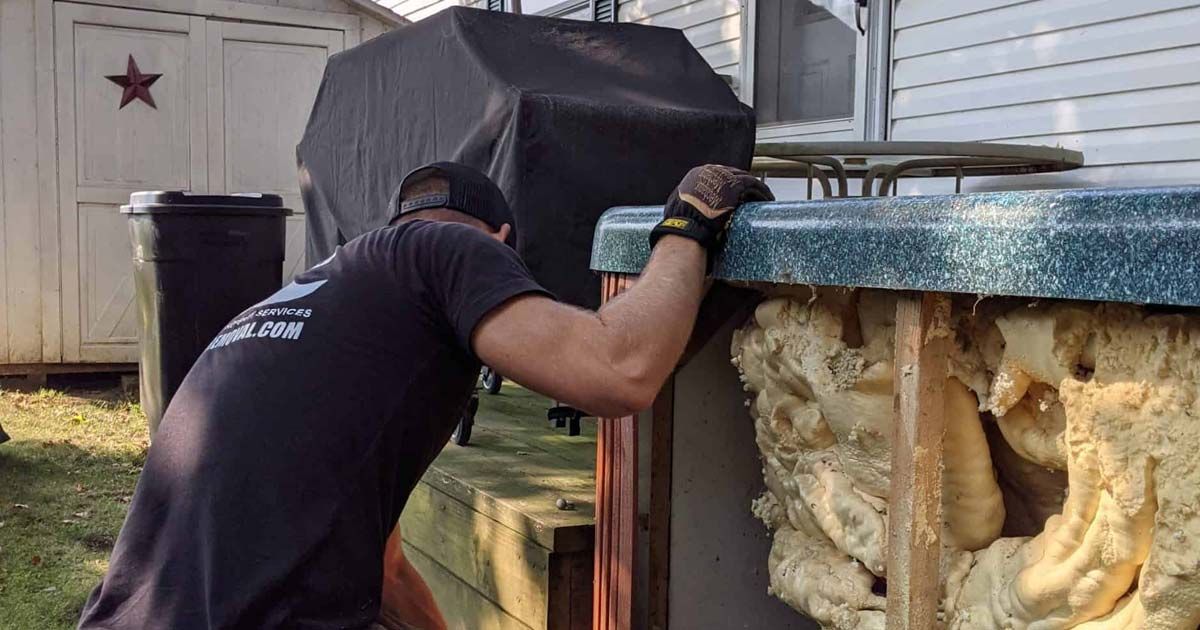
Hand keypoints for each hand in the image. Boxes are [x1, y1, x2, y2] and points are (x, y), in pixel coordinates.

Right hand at [650, 164, 773, 250]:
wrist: (687, 225)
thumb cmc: (682, 223)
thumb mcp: (679, 206)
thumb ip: (687, 203)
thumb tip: (687, 209)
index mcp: (697, 174)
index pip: (718, 176)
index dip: (729, 186)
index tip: (737, 195)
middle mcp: (710, 171)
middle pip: (732, 175)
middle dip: (743, 186)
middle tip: (752, 196)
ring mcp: (723, 176)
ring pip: (745, 179)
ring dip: (756, 189)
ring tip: (764, 198)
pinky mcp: (735, 185)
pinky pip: (754, 185)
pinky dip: (762, 191)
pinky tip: (769, 199)